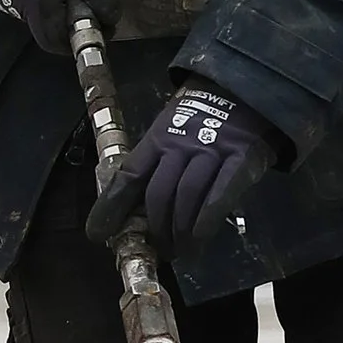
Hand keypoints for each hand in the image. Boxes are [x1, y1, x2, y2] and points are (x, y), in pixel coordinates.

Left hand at [87, 83, 279, 252]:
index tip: (98, 234)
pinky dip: (206, 221)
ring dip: (179, 232)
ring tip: (181, 252)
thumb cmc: (200, 119)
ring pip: (186, 197)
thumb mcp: (170, 131)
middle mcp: (179, 145)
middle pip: (158, 194)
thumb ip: (156, 164)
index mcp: (157, 139)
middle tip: (160, 250)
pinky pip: (220, 195)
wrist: (244, 90)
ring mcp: (210, 151)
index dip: (111, 208)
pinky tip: (200, 238)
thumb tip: (133, 208)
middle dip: (155, 230)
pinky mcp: (240, 158)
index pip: (128, 176)